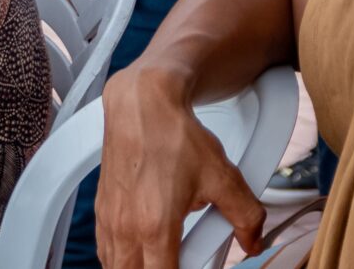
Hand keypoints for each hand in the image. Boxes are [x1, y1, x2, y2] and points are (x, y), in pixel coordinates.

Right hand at [98, 67, 267, 268]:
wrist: (142, 102)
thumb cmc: (173, 134)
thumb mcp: (222, 176)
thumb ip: (245, 216)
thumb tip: (252, 241)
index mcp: (155, 226)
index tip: (195, 267)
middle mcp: (126, 227)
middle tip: (179, 264)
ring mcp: (110, 218)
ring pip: (115, 267)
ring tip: (161, 261)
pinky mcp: (102, 207)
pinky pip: (105, 249)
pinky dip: (119, 259)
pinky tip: (139, 252)